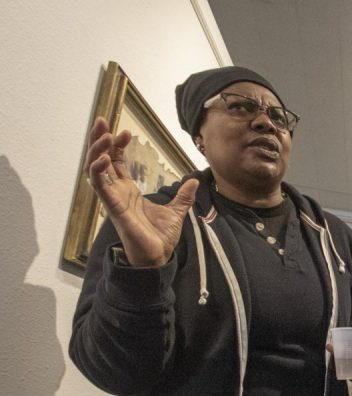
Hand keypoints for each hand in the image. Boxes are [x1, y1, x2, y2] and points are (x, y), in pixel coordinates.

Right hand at [86, 116, 197, 266]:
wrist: (158, 256)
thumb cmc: (160, 236)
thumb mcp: (176, 211)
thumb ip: (183, 196)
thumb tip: (194, 181)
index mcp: (128, 191)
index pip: (116, 161)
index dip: (118, 145)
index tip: (126, 132)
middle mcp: (117, 192)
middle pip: (101, 159)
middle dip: (99, 139)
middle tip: (101, 120)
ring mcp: (113, 199)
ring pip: (95, 169)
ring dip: (96, 150)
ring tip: (104, 134)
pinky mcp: (113, 208)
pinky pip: (99, 186)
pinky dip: (98, 170)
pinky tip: (102, 157)